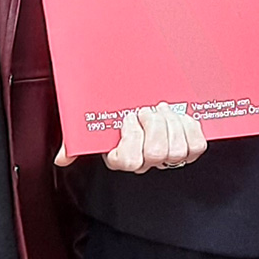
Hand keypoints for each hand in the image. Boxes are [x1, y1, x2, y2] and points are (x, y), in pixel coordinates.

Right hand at [53, 103, 206, 172]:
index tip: (129, 117)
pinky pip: (196, 146)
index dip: (131, 138)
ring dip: (172, 124)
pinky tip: (181, 116)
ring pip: (177, 151)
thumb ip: (76, 140)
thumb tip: (62, 159)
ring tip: (164, 110)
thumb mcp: (92, 125)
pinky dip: (190, 127)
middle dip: (154, 126)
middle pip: (156, 155)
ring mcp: (169, 155)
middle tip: (149, 110)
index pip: (127, 161)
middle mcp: (146, 160)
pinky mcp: (190, 147)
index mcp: (122, 156)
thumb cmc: (116, 111)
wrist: (147, 97)